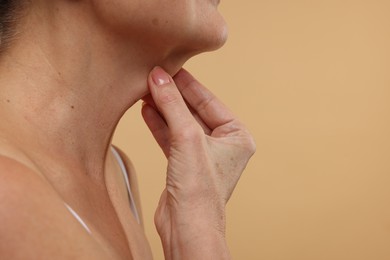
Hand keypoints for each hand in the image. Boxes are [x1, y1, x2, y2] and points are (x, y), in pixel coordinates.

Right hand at [141, 67, 255, 259]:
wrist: (186, 227)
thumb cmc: (199, 190)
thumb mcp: (187, 138)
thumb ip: (173, 105)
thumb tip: (159, 77)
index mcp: (237, 136)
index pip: (209, 101)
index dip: (187, 84)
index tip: (169, 68)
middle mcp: (223, 145)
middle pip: (193, 111)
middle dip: (173, 95)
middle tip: (154, 77)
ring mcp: (203, 155)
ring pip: (180, 124)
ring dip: (163, 108)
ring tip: (145, 90)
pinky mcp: (185, 164)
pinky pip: (172, 137)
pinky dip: (159, 124)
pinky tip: (147, 110)